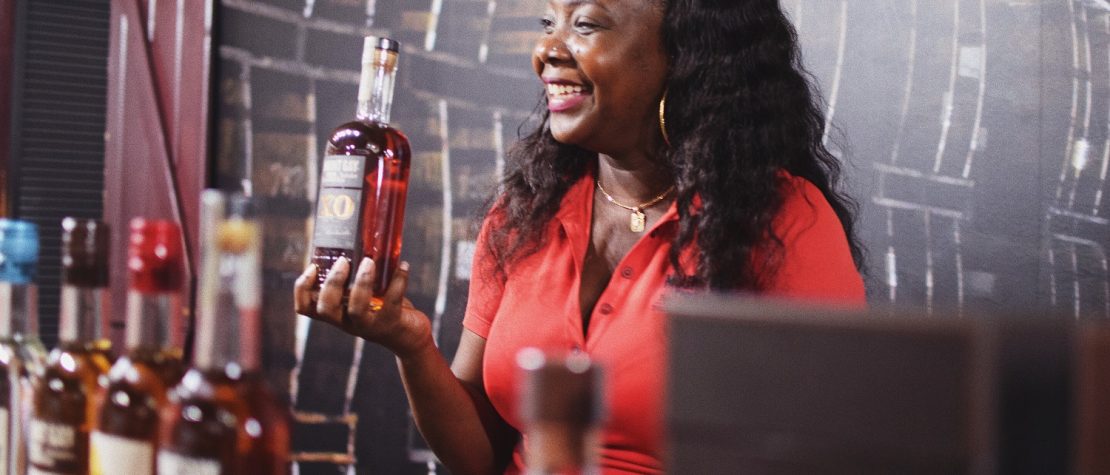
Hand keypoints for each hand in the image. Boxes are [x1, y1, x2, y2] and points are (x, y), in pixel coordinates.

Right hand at [294, 257, 432, 358]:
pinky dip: (398, 281)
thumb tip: (359, 237)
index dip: (302, 289)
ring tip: (369, 261)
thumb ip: (356, 277)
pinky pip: (392, 301)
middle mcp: (347, 321)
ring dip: (361, 283)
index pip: (305, 307)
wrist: (409, 337)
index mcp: (336, 312)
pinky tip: (403, 266)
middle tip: (342, 261)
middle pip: (326, 309)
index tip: (312, 267)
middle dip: (332, 283)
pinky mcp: (391, 323)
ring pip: (356, 309)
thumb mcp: (364, 295)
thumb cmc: (383, 309)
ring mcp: (369, 325)